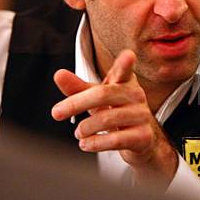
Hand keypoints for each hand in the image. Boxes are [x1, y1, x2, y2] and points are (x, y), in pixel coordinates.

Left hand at [51, 50, 177, 187]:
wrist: (138, 140)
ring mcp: (141, 116)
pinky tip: (85, 144)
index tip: (128, 55)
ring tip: (78, 133)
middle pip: (102, 94)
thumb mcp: (95, 99)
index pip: (124, 70)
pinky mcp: (143, 136)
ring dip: (85, 128)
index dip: (125, 63)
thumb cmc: (114, 112)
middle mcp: (136, 95)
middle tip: (56, 113)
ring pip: (107, 119)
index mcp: (124, 82)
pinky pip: (115, 140)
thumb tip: (58, 74)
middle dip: (75, 104)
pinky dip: (95, 143)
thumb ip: (77, 87)